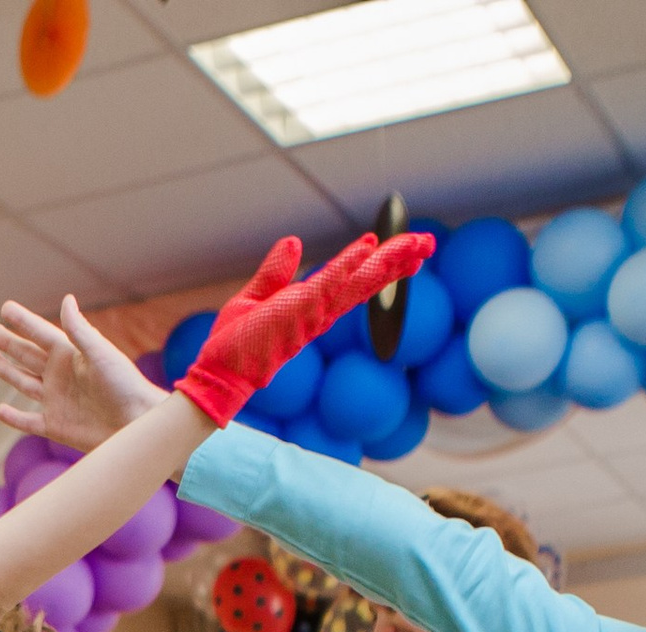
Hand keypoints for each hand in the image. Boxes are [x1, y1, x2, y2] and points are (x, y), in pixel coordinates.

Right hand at [0, 295, 163, 449]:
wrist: (135, 423)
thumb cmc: (123, 385)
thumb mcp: (100, 354)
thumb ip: (80, 330)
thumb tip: (66, 299)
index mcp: (70, 354)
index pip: (40, 333)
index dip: (22, 321)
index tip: (5, 308)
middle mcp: (60, 375)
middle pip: (28, 356)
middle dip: (10, 344)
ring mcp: (56, 400)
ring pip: (24, 383)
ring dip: (8, 372)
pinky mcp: (55, 426)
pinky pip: (28, 421)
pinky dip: (13, 418)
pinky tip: (0, 410)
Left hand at [176, 231, 434, 426]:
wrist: (216, 374)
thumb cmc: (233, 344)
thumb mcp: (256, 297)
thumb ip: (276, 273)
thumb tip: (293, 243)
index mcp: (312, 307)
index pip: (353, 282)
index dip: (378, 264)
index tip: (407, 250)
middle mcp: (318, 313)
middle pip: (365, 283)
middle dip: (397, 263)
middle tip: (429, 244)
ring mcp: (310, 315)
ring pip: (357, 284)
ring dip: (387, 263)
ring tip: (418, 245)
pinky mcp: (297, 315)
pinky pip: (327, 287)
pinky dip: (346, 268)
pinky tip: (367, 248)